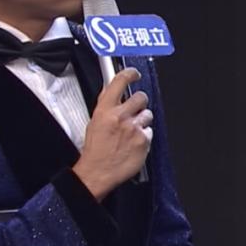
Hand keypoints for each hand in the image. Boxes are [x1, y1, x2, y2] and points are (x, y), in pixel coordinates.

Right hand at [72, 67, 152, 199]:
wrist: (97, 172)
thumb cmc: (95, 150)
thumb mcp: (95, 121)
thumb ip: (107, 105)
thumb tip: (114, 91)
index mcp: (105, 110)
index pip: (119, 82)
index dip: (130, 74)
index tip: (134, 74)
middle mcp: (121, 116)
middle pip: (141, 97)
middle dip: (140, 102)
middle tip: (135, 110)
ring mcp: (134, 128)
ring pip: (148, 114)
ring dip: (142, 121)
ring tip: (131, 132)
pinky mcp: (144, 141)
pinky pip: (150, 132)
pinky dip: (144, 136)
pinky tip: (134, 143)